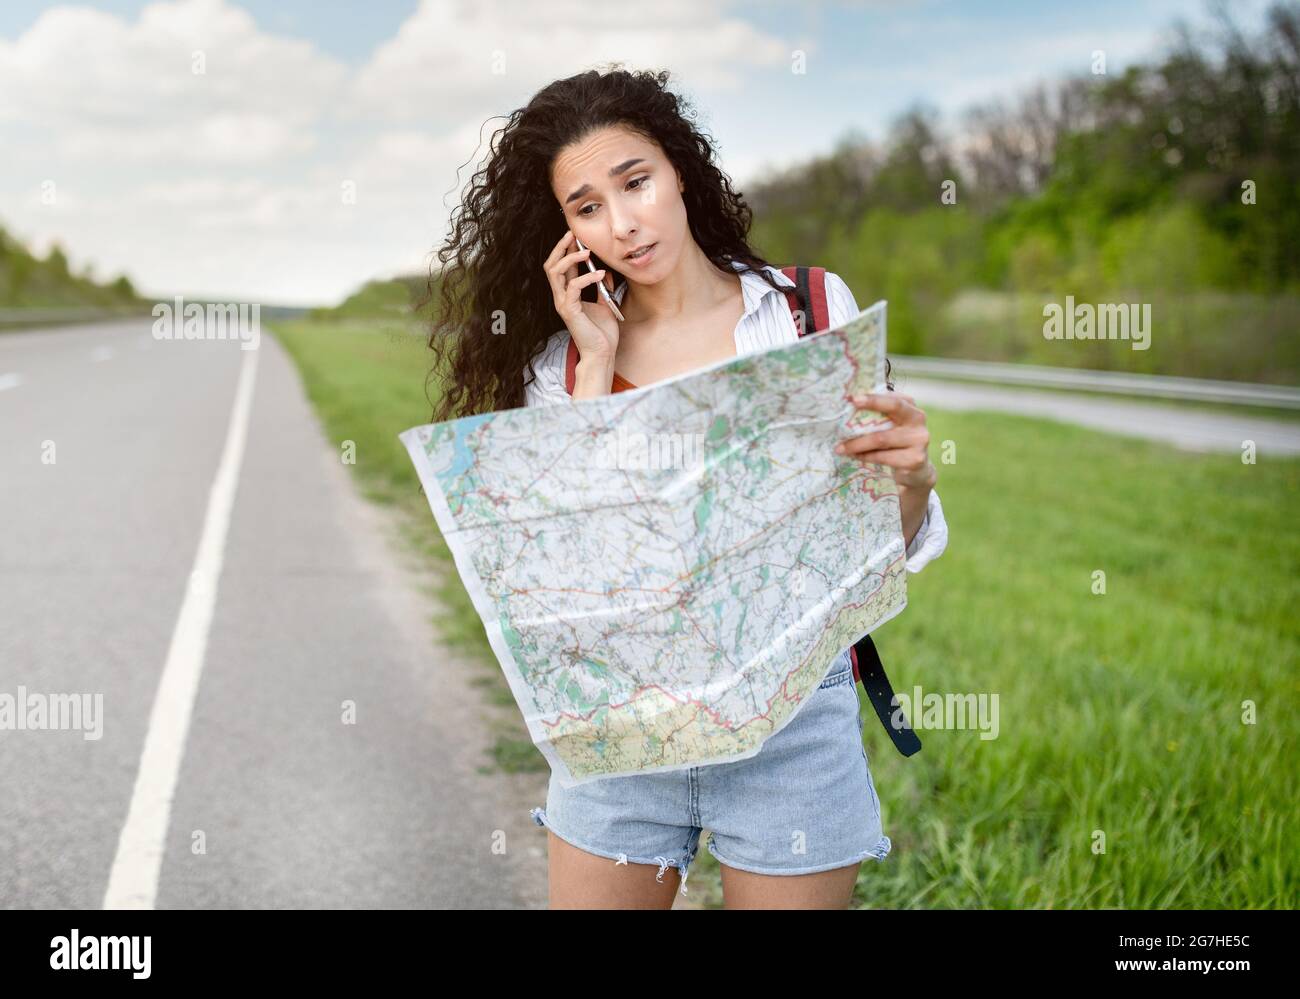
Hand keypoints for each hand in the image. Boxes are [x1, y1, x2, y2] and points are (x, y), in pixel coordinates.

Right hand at [544, 230, 620, 361]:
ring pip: (555, 272)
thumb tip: (605, 270)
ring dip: (570, 258)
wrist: (602, 353)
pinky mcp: (569, 311)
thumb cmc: (602, 332)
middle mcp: (561, 297)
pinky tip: (600, 274)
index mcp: (568, 294)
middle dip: (560, 247)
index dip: (566, 249)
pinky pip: (573, 287)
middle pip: (551, 265)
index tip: (576, 235)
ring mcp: (563, 303)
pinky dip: (587, 278)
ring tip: (586, 251)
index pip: (562, 266)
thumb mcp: (605, 303)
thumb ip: (602, 287)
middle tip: (573, 234)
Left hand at [833, 391, 936, 491]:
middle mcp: (918, 419)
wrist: (915, 470)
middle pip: (893, 408)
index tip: (853, 399)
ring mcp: (919, 440)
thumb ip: (876, 415)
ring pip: (882, 438)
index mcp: (910, 406)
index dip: (873, 398)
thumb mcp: (889, 426)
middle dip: (869, 409)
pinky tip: (855, 457)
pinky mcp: (915, 459)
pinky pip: (883, 457)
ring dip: (857, 443)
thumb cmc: (895, 443)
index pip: (892, 398)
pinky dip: (866, 457)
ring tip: (840, 448)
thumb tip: (848, 405)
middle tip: (846, 412)